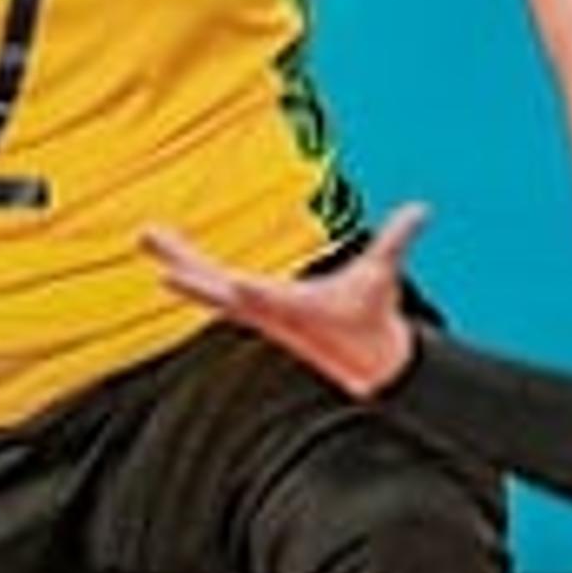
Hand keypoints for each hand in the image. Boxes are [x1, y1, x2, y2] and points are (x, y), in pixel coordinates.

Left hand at [145, 206, 428, 396]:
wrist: (365, 364)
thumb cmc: (371, 318)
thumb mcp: (385, 278)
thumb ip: (398, 241)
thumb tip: (424, 208)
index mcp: (295, 307)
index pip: (268, 298)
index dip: (251, 292)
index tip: (230, 284)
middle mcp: (265, 311)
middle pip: (214, 283)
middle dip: (182, 258)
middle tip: (146, 234)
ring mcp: (256, 313)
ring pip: (207, 284)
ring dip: (178, 260)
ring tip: (149, 237)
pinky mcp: (256, 312)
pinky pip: (215, 291)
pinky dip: (193, 276)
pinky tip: (174, 267)